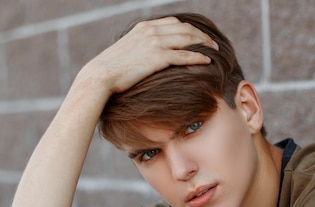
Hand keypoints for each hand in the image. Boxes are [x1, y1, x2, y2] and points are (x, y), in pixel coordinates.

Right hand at [79, 16, 217, 93]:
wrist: (100, 76)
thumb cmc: (111, 69)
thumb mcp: (127, 51)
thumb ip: (141, 48)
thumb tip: (148, 57)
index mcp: (144, 27)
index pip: (174, 22)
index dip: (190, 28)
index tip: (199, 36)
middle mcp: (151, 31)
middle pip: (185, 28)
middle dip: (201, 35)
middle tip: (212, 44)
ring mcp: (155, 43)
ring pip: (188, 39)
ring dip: (204, 44)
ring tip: (214, 51)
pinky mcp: (157, 58)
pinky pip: (184, 55)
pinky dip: (198, 57)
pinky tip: (206, 61)